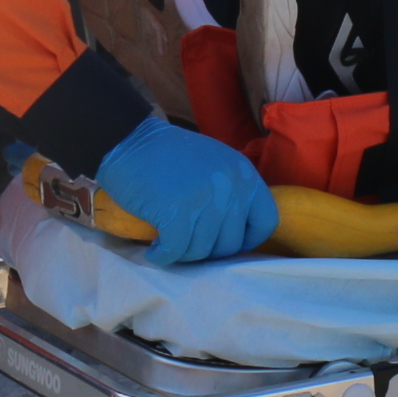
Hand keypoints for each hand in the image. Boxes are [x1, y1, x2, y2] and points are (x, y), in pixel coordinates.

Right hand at [93, 115, 275, 264]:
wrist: (131, 141)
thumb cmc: (170, 155)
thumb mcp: (216, 165)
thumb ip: (231, 192)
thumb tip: (235, 233)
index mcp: (245, 175)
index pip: (266, 221)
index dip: (246, 240)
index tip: (223, 243)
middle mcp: (231, 188)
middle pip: (230, 244)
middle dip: (207, 250)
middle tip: (187, 242)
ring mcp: (205, 200)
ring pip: (201, 251)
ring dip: (182, 253)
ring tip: (168, 240)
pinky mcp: (177, 213)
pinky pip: (175, 251)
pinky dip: (163, 256)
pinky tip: (155, 249)